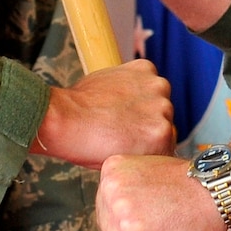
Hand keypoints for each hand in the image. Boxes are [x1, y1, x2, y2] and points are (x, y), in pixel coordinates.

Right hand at [34, 61, 173, 167]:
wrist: (65, 118)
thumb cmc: (77, 105)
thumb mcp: (106, 82)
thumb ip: (127, 91)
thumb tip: (130, 106)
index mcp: (146, 70)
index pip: (155, 100)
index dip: (140, 117)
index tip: (124, 126)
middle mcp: (160, 86)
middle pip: (163, 117)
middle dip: (146, 130)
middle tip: (120, 139)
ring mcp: (163, 109)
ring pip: (164, 137)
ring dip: (147, 146)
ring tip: (120, 147)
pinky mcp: (160, 133)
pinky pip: (161, 154)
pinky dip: (145, 159)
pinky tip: (125, 154)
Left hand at [97, 153, 229, 230]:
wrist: (217, 189)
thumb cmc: (192, 185)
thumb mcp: (150, 176)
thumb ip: (131, 194)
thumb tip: (116, 229)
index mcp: (113, 170)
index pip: (105, 208)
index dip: (121, 224)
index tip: (138, 230)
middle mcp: (112, 188)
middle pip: (108, 230)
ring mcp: (123, 212)